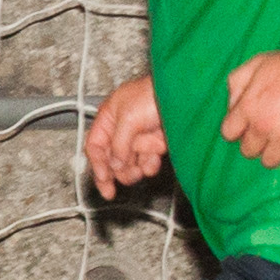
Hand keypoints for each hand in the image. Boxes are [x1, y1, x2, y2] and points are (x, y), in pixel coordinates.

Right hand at [82, 76, 166, 198]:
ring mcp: (139, 138)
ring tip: (140, 169)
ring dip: (133, 171)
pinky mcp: (154, 145)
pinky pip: (146, 163)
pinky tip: (154, 160)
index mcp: (109, 119)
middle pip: (110, 160)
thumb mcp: (129, 118)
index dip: (97, 164)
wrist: (183, 94)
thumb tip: (113, 165)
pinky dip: (149, 166)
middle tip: (116, 186)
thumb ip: (118, 144)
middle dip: (116, 173)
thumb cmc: (154, 93)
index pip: (95, 146)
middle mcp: (121, 130)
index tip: (104, 180)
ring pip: (128, 165)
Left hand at [220, 45, 279, 167]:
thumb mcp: (255, 64)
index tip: (249, 126)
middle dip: (256, 143)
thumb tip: (232, 108)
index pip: (228, 133)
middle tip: (269, 131)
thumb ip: (237, 85)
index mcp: (247, 107)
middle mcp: (262, 126)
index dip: (238, 130)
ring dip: (275, 152)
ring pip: (270, 162)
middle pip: (248, 152)